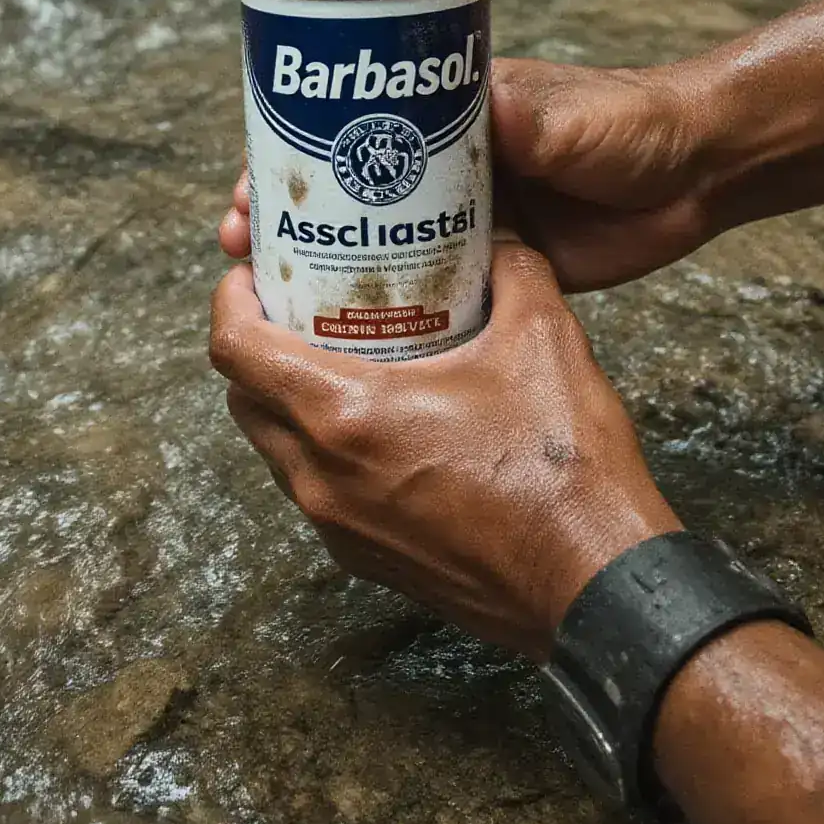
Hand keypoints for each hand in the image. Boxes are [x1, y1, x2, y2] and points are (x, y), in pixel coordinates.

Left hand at [209, 240, 680, 658]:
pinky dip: (324, 447)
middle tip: (299, 305)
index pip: (235, 349)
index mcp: (343, 416)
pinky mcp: (364, 557)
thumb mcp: (543, 340)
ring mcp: (338, 525)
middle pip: (244, 398)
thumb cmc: (561, 469)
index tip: (249, 274)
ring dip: (289, 399)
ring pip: (276, 448)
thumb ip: (514, 270)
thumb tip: (497, 239)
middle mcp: (321, 476)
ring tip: (340, 356)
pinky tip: (382, 419)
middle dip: (258, 345)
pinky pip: (316, 488)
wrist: (592, 584)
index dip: (230, 300)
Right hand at [220, 59, 719, 290]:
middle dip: (286, 216)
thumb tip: (469, 117)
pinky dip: (385, 307)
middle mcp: (444, 166)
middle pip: (345, 189)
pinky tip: (343, 338)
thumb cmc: (631, 122)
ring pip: (376, 243)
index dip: (289, 154)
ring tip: (273, 301)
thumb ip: (524, 116)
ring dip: (323, 266)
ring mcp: (467, 219)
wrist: (698, 172)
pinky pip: (427, 287)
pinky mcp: (497, 266)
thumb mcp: (567, 113)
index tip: (249, 187)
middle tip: (242, 252)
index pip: (346, 127)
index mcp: (447, 117)